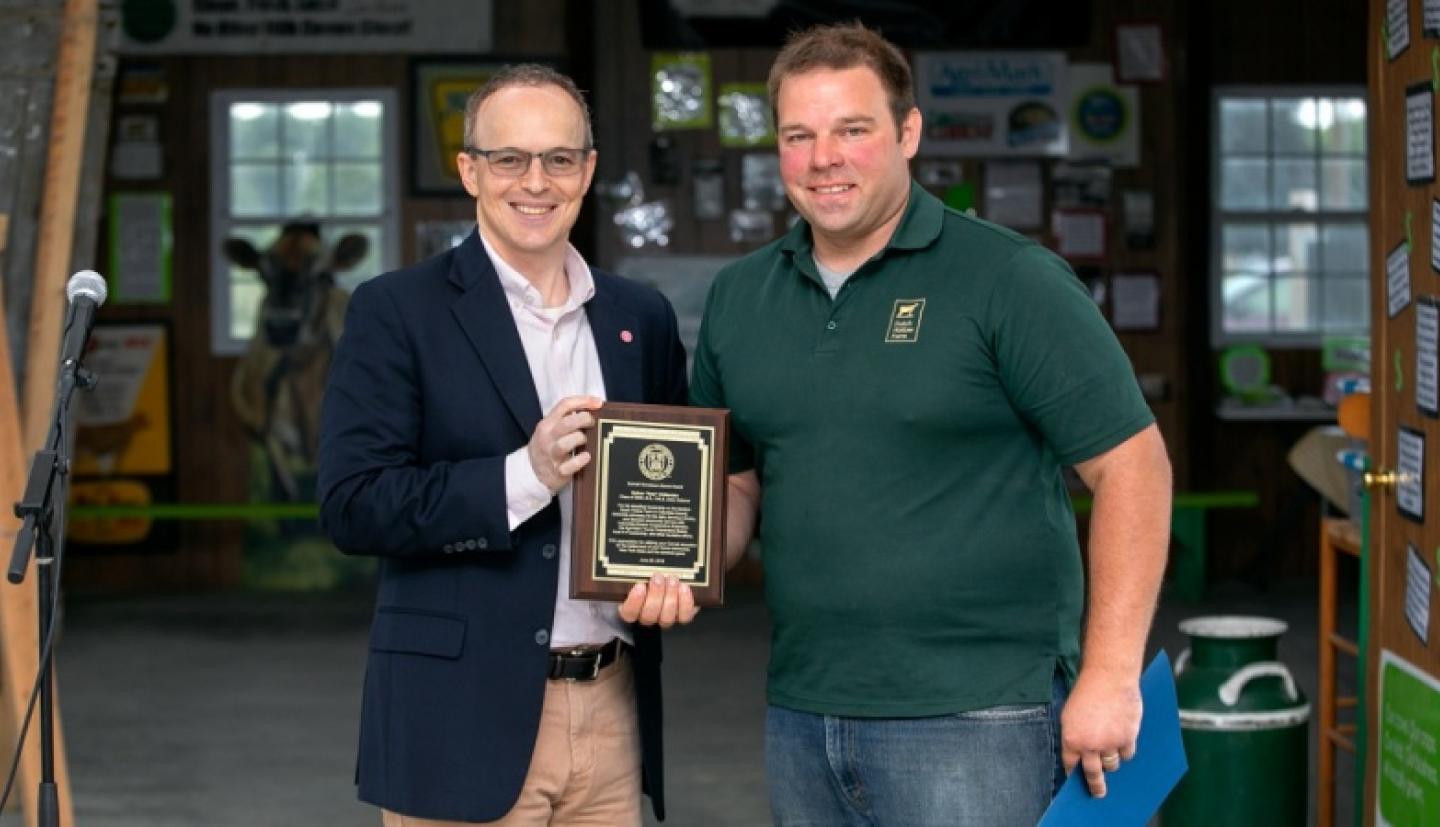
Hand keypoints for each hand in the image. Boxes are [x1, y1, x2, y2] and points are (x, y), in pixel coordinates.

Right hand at [527, 396, 603, 492]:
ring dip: (580, 439)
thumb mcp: (551, 428)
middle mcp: (547, 437)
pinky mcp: (557, 471)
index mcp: (547, 423)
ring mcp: (551, 455)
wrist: (531, 470)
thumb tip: (594, 407)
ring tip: (586, 440)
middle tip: (592, 423)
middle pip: (567, 423)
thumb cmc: (549, 445)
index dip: (584, 400)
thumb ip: (567, 418)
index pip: (565, 405)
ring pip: (565, 444)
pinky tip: (586, 456)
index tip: (598, 402)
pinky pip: (570, 465)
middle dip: (584, 420)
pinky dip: (580, 460)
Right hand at [618, 574, 698, 627]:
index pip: (629, 612)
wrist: (670, 577)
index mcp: (632, 607)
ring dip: (670, 597)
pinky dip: (685, 601)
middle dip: (655, 595)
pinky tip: (684, 587)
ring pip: (666, 617)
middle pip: (648, 615)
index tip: (640, 586)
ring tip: (672, 579)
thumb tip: (620, 555)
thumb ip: (633, 570)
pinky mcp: (682, 616)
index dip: (634, 602)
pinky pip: (684, 615)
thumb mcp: (638, 571)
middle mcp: (648, 616)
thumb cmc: (649, 573)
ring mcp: (665, 618)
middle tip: (658, 577)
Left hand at [1060, 667, 1141, 797]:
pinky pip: (1127, 754)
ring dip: (1111, 762)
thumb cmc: (1087, 691)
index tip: (1076, 780)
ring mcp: (1110, 743)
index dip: (1074, 773)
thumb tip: (1080, 754)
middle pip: (1093, 774)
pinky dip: (1125, 750)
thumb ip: (1075, 735)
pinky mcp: (1127, 738)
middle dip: (1096, 786)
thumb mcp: (1070, 714)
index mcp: (1071, 739)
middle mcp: (1090, 745)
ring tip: (1110, 753)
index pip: (1071, 765)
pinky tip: (1123, 739)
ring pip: (1112, 765)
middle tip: (1099, 793)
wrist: (1109, 677)